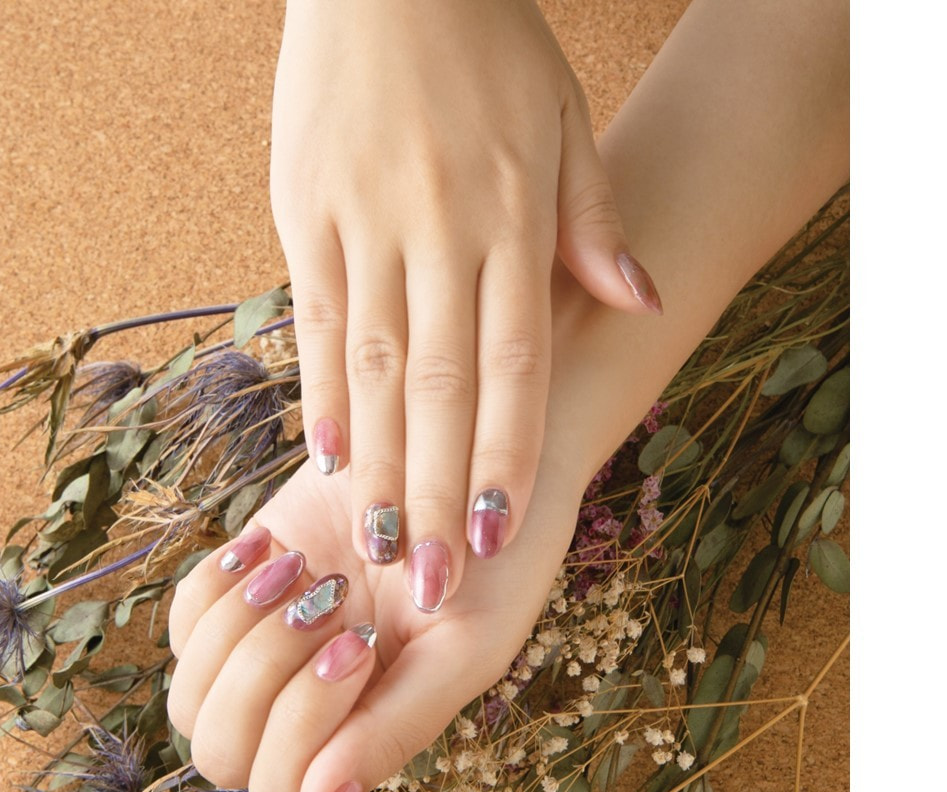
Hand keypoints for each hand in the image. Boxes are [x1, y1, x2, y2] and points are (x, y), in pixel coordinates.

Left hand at [166, 452, 584, 791]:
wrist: (471, 464)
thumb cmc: (490, 565)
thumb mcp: (462, 647)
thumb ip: (395, 732)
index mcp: (363, 742)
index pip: (281, 790)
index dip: (303, 726)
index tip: (362, 643)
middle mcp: (306, 713)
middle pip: (222, 751)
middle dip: (263, 675)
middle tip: (331, 603)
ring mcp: (266, 656)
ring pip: (189, 696)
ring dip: (239, 629)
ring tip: (306, 570)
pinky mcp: (240, 596)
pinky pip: (184, 621)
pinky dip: (217, 585)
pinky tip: (277, 549)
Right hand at [270, 0, 660, 613]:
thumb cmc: (487, 47)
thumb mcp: (563, 122)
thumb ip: (593, 223)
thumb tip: (643, 303)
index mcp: (511, 217)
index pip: (513, 363)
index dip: (504, 455)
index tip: (496, 536)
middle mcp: (440, 230)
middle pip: (442, 388)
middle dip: (438, 492)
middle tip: (432, 582)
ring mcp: (366, 224)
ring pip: (376, 369)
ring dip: (380, 467)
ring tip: (382, 545)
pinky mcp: (303, 213)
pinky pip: (317, 321)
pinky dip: (325, 393)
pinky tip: (328, 461)